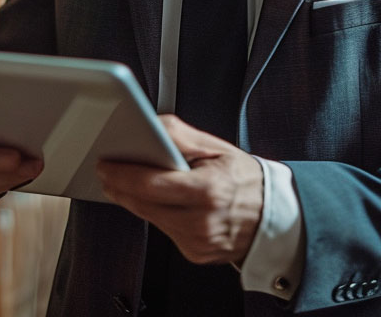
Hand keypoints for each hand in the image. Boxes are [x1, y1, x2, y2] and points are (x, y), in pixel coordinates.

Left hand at [97, 115, 263, 266]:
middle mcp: (202, 221)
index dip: (123, 174)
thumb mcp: (217, 148)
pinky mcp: (195, 254)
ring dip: (133, 200)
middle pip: (145, 204)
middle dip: (120, 186)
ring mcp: (198, 242)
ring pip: (151, 219)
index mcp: (208, 191)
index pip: (152, 184)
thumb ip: (181, 135)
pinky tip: (155, 201)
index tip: (106, 163)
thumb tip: (151, 125)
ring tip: (123, 182)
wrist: (274, 215)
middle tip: (106, 171)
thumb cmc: (244, 178)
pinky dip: (156, 215)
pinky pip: (165, 231)